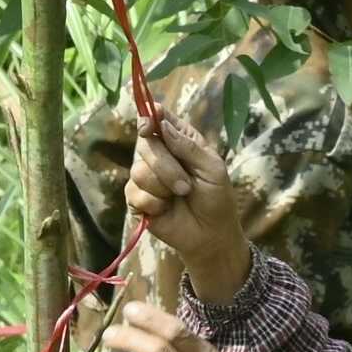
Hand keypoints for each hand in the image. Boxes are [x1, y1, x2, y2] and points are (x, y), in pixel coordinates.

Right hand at [127, 106, 255, 305]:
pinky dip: (154, 202)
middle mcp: (159, 154)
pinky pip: (134, 192)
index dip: (150, 117)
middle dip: (165, 165)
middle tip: (186, 185)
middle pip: (145, 143)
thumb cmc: (217, 198)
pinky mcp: (136, 198)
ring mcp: (145, 176)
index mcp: (179, 140)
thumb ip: (188, 146)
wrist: (211, 235)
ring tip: (180, 197)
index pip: (157, 118)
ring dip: (163, 186)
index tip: (149, 124)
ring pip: (138, 170)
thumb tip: (162, 124)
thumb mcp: (212, 168)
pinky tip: (165, 209)